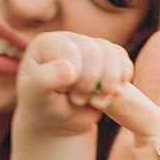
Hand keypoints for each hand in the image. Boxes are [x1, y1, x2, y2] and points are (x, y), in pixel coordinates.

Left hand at [17, 30, 159, 140]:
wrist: (60, 119)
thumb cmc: (43, 106)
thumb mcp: (36, 97)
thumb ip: (43, 81)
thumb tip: (68, 69)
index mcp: (46, 43)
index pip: (69, 50)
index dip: (72, 76)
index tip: (61, 92)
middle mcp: (70, 39)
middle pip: (93, 51)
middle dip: (89, 82)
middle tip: (76, 100)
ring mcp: (91, 46)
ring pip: (111, 54)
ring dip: (108, 84)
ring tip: (95, 102)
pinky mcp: (109, 58)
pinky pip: (123, 60)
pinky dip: (122, 79)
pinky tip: (112, 94)